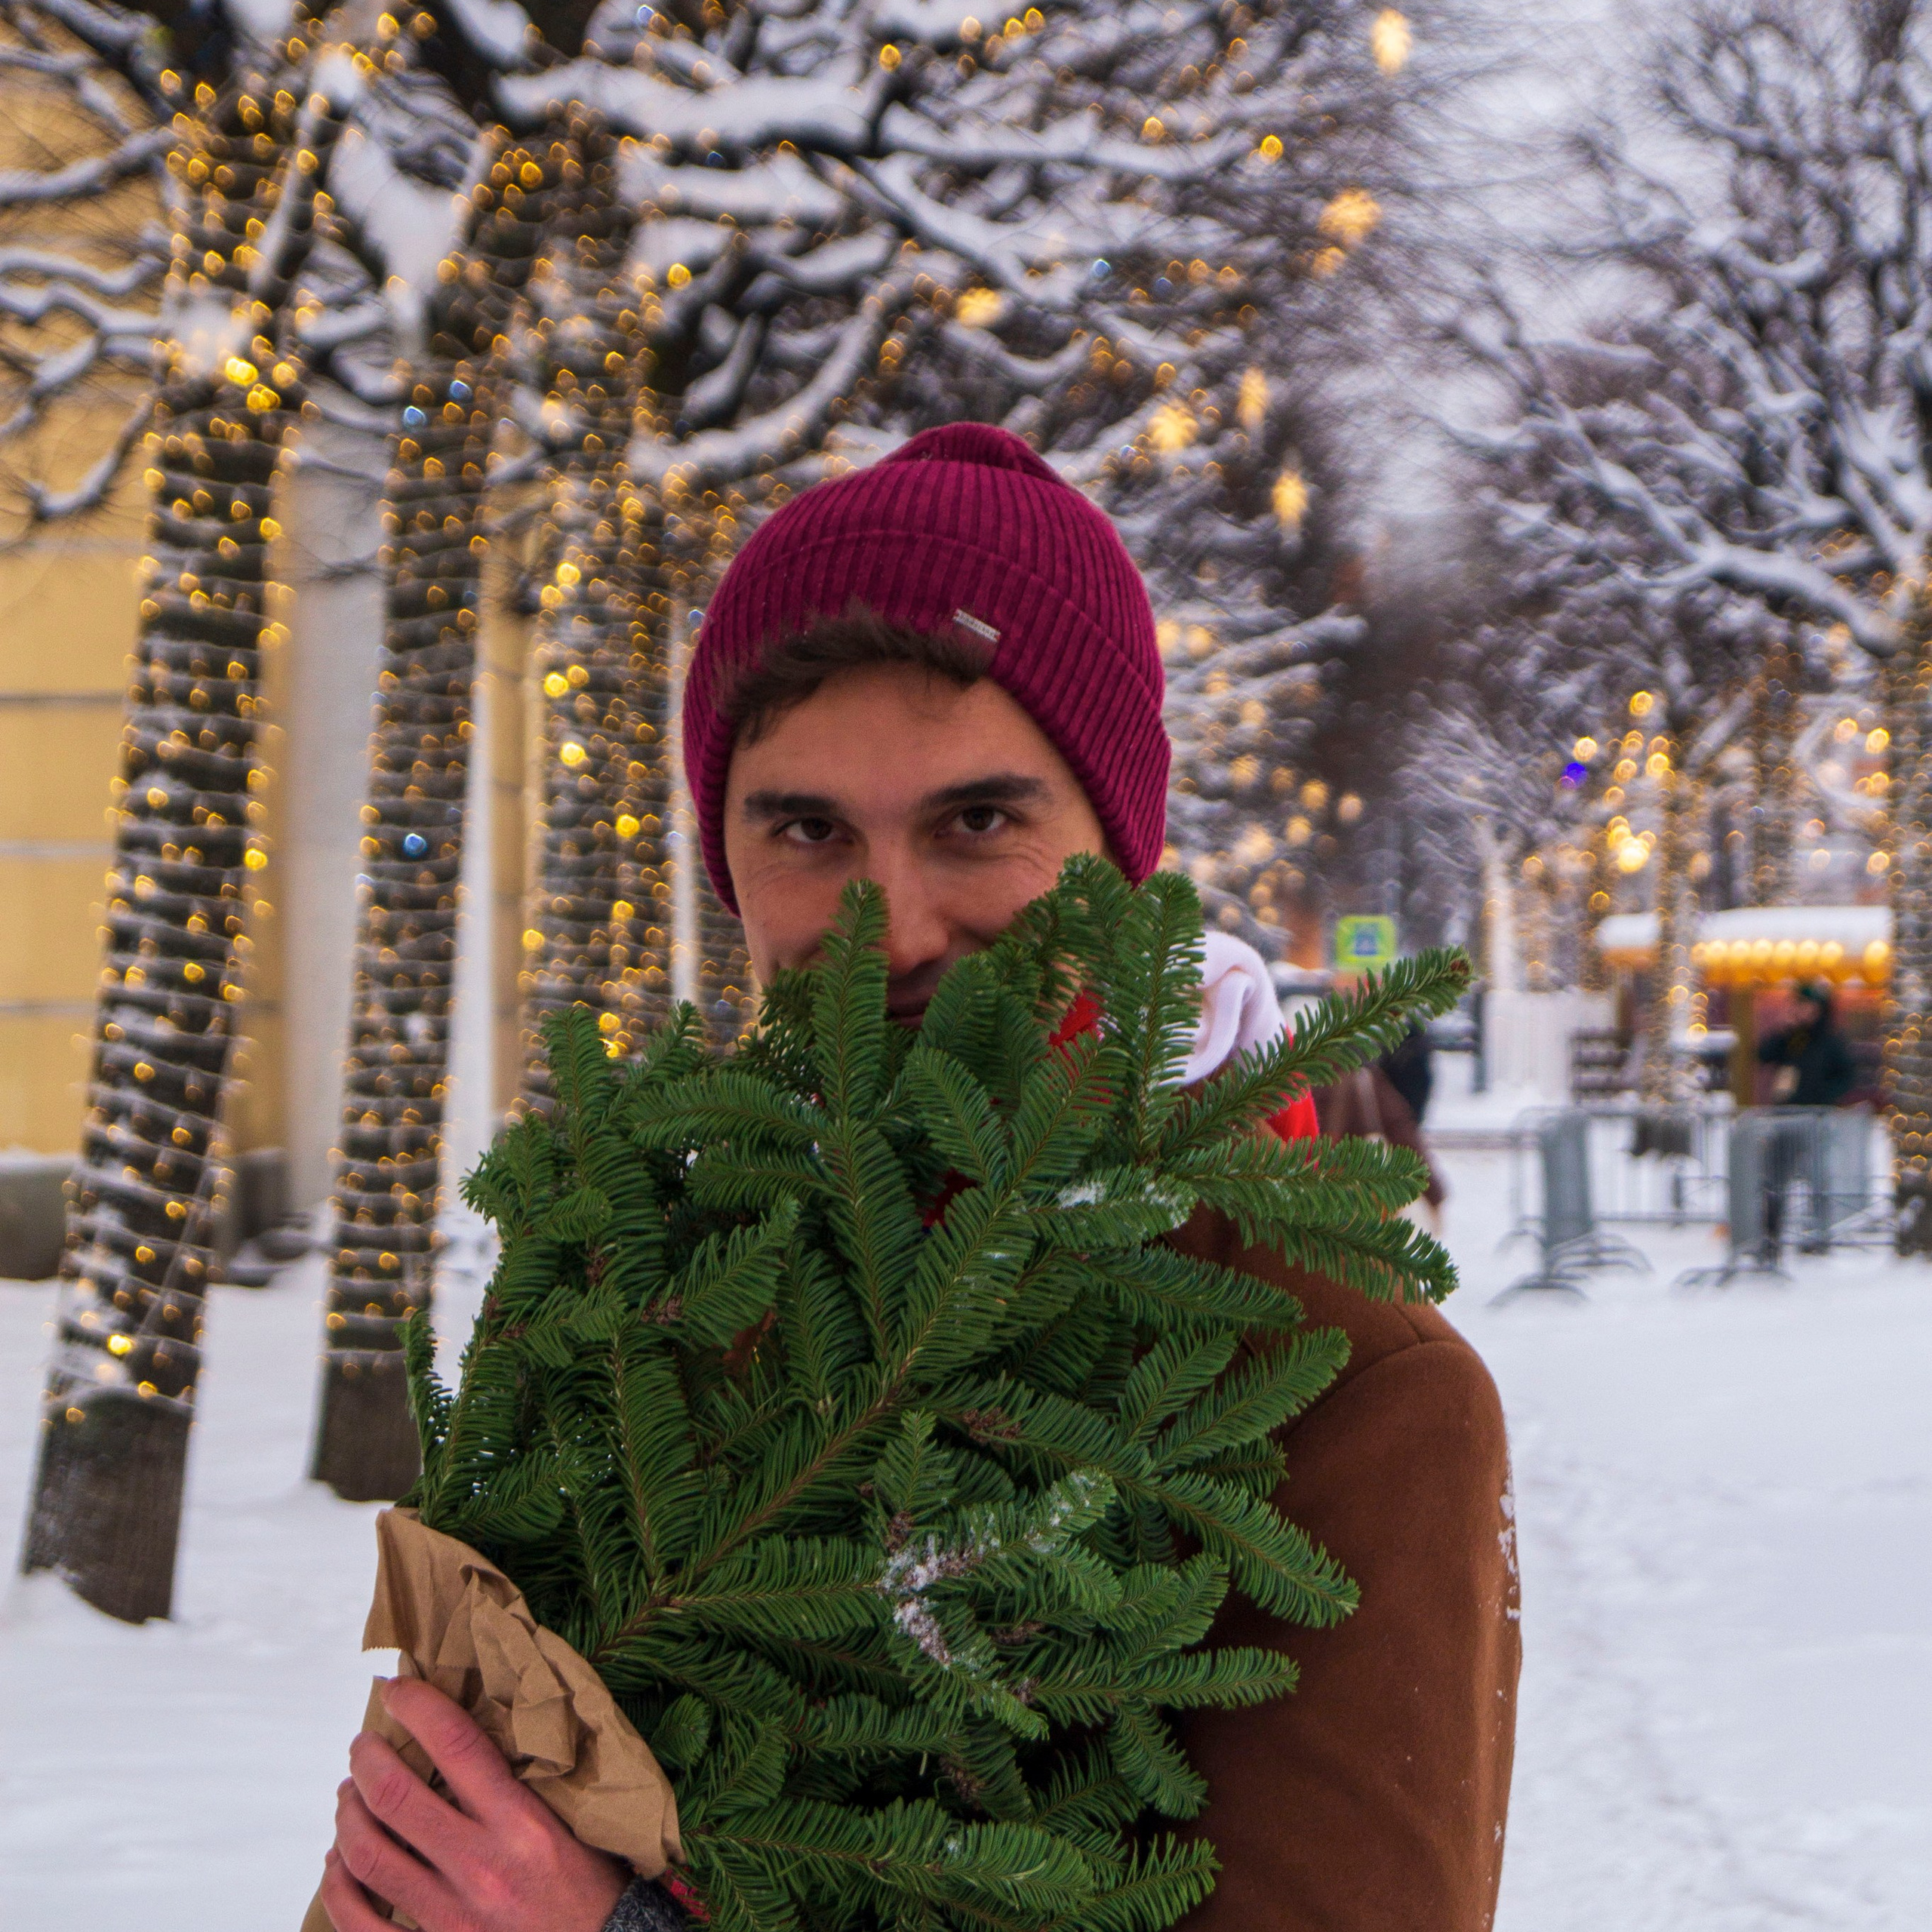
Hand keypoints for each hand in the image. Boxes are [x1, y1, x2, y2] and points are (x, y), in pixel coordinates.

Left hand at [321, 1676, 629, 1931]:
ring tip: (348, 1794)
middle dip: (367, 1760)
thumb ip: (524, 1781)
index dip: (418, 1708)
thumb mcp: (570, 1822)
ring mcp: (449, 1916)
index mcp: (522, 1824)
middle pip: (395, 1797)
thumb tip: (470, 1735)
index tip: (397, 1689)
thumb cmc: (589, 1887)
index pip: (456, 1746)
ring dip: (348, 1816)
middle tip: (364, 1745)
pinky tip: (337, 1863)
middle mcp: (481, 1866)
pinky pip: (360, 1924)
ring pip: (368, 1856)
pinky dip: (338, 1889)